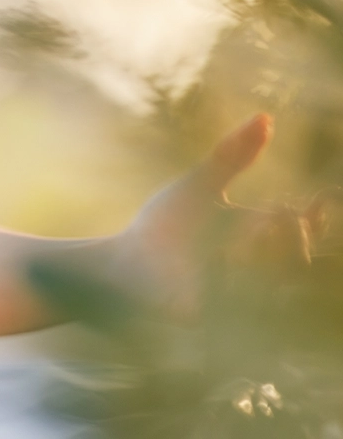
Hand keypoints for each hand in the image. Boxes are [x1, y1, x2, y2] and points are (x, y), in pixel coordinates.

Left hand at [113, 115, 325, 317]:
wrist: (121, 263)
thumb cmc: (161, 226)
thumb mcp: (198, 187)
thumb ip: (231, 156)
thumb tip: (266, 117)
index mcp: (257, 238)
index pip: (303, 231)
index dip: (315, 219)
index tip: (316, 202)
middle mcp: (257, 271)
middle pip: (301, 257)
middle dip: (286, 234)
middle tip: (264, 217)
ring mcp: (242, 299)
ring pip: (280, 283)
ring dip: (261, 256)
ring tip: (233, 244)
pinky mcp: (219, 321)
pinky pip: (248, 308)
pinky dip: (239, 283)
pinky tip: (222, 268)